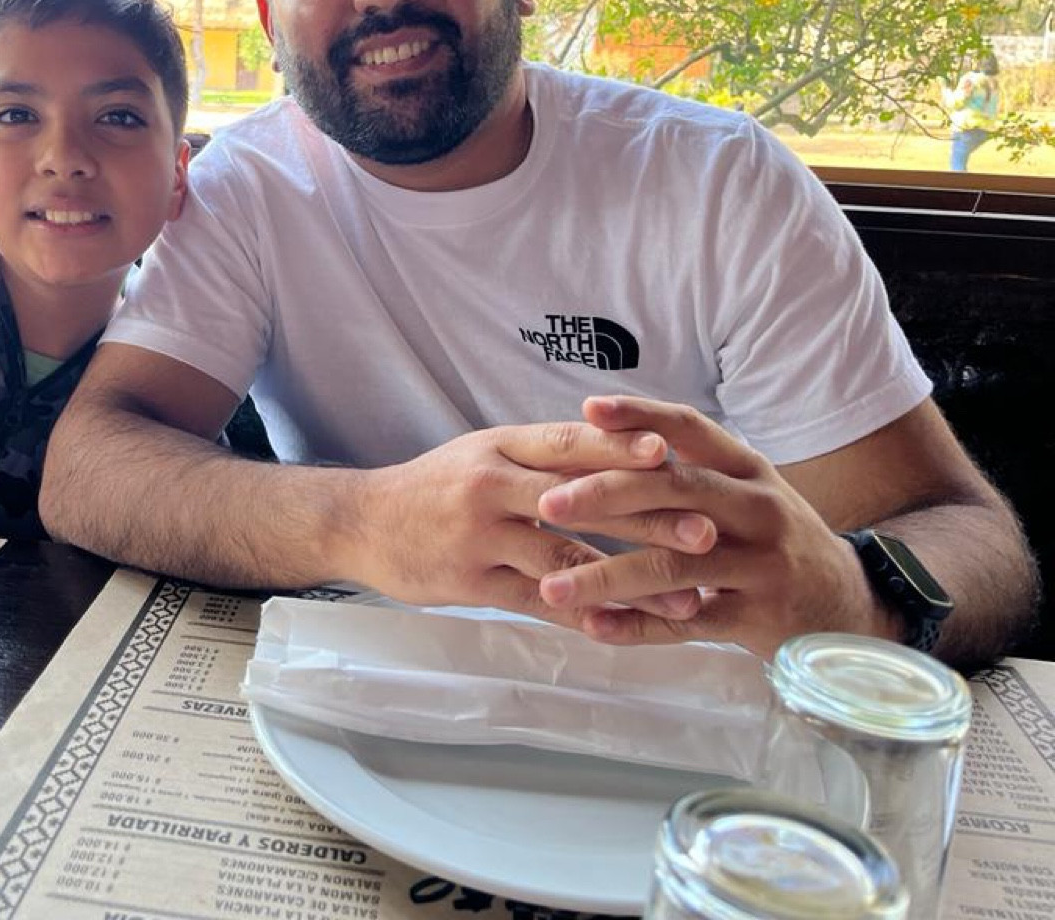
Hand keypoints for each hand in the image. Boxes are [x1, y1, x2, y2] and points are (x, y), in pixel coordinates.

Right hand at [344, 423, 705, 624]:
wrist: (363, 522)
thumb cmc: (436, 486)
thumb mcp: (486, 454)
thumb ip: (546, 456)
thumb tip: (627, 448)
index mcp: (502, 446)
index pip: (570, 441)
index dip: (620, 447)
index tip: (672, 454)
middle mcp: (493, 484)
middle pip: (581, 499)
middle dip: (650, 517)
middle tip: (707, 533)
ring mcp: (481, 535)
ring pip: (568, 558)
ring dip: (632, 582)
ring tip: (684, 600)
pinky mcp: (471, 581)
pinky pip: (538, 600)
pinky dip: (583, 613)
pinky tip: (625, 628)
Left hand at [531, 396, 891, 657]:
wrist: (846, 603)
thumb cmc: (769, 539)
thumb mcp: (741, 491)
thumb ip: (682, 468)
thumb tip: (593, 433)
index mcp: (747, 468)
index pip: (691, 428)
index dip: (640, 416)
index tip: (587, 410)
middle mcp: (758, 507)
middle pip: (675, 490)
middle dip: (605, 495)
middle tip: (546, 503)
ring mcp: (762, 564)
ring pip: (674, 565)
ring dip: (606, 576)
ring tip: (550, 584)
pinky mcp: (760, 617)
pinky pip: (686, 624)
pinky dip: (636, 628)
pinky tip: (591, 626)